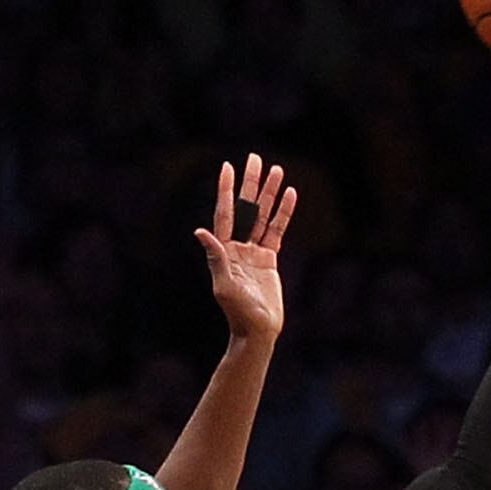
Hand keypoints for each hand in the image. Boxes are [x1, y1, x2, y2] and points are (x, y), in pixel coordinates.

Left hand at [193, 152, 296, 344]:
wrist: (257, 330)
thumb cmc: (238, 312)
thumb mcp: (224, 285)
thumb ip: (215, 257)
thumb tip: (200, 231)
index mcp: (224, 250)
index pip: (225, 213)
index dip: (225, 190)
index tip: (227, 167)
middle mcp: (237, 246)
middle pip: (245, 208)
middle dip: (251, 184)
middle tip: (255, 159)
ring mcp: (254, 252)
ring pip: (263, 216)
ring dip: (270, 194)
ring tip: (278, 171)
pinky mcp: (269, 259)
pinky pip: (277, 231)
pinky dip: (283, 214)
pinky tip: (289, 196)